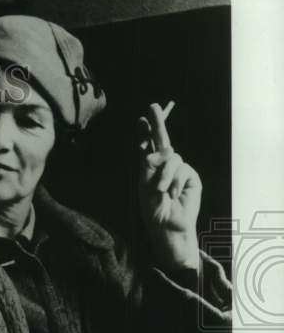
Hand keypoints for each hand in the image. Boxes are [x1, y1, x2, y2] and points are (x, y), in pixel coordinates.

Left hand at [137, 101, 200, 270]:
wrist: (168, 226)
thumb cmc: (153, 209)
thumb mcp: (145, 187)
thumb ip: (150, 167)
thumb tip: (160, 150)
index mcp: (148, 168)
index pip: (147, 146)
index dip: (145, 132)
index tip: (141, 119)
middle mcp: (163, 166)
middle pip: (162, 140)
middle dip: (158, 122)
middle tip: (153, 106)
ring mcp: (178, 170)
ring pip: (172, 158)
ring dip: (164, 174)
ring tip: (161, 190)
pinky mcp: (190, 176)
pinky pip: (183, 169)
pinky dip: (175, 182)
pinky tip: (173, 194)